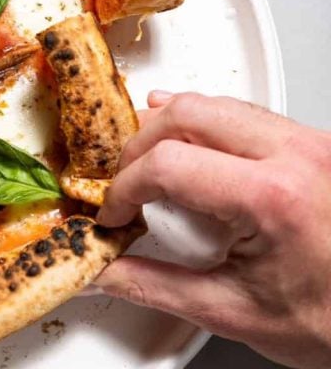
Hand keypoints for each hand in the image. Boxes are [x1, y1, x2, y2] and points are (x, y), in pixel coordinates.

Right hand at [94, 91, 330, 368]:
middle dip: (138, 146)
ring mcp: (310, 143)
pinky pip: (243, 111)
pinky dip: (203, 122)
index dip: (125, 188)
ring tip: (145, 160)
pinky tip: (186, 138)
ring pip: (213, 103)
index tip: (116, 212)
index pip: (167, 165)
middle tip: (124, 183)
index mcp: (273, 197)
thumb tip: (105, 272)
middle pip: (186, 114)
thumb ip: (154, 286)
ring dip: (167, 127)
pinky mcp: (314, 143)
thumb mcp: (235, 311)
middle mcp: (297, 155)